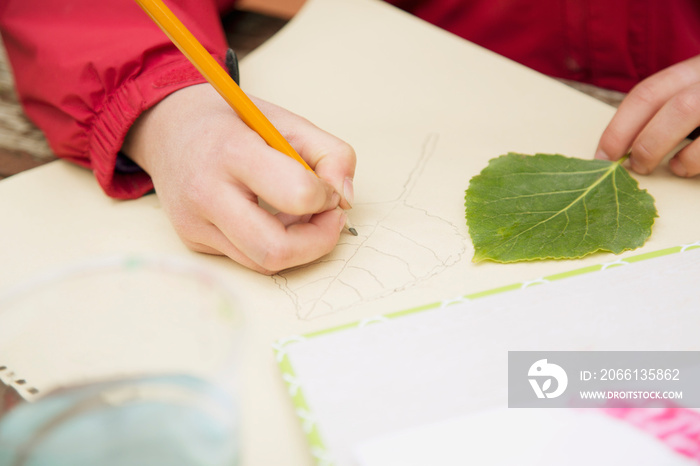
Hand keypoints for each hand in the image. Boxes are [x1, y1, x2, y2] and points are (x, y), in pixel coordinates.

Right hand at [122, 84, 355, 273]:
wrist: (168, 129)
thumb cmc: (233, 123)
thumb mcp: (287, 121)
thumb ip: (332, 153)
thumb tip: (346, 200)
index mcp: (233, 151)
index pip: (297, 194)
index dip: (326, 197)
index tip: (328, 187)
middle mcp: (207, 193)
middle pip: (277, 250)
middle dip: (319, 242)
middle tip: (329, 219)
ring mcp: (195, 223)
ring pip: (264, 263)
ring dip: (299, 247)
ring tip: (301, 216)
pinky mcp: (193, 241)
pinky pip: (247, 259)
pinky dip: (273, 245)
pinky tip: (273, 219)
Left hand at [595, 54, 699, 176]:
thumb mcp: (691, 93)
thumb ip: (663, 113)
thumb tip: (618, 148)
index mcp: (696, 69)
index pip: (648, 93)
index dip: (620, 128)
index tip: (602, 156)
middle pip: (676, 108)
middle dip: (648, 144)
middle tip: (635, 167)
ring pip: (699, 119)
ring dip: (682, 158)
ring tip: (674, 169)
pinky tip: (694, 169)